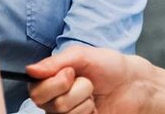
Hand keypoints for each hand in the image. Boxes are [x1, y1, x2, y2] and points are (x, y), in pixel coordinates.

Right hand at [27, 46, 154, 113]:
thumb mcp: (82, 56)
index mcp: (51, 79)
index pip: (34, 88)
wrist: (133, 85)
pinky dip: (88, 112)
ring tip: (93, 94)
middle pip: (44, 102)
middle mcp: (54, 98)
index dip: (53, 82)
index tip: (71, 73)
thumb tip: (30, 70)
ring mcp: (65, 113)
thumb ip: (55, 62)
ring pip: (61, 112)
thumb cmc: (109, 67)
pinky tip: (94, 107)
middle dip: (71, 90)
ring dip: (83, 100)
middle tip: (87, 83)